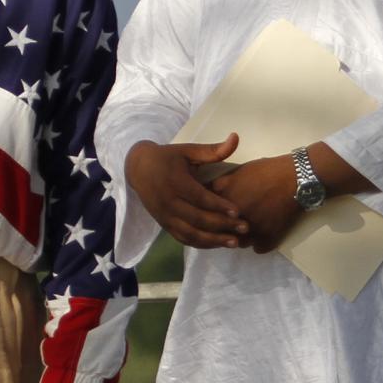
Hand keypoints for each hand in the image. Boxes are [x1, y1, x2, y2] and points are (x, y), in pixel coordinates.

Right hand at [124, 136, 246, 248]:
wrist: (138, 169)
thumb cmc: (168, 158)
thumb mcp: (188, 150)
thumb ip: (213, 150)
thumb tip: (236, 138)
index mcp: (175, 182)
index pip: (199, 197)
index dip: (218, 206)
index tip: (238, 212)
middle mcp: (169, 202)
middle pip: (197, 218)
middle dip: (222, 225)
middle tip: (245, 228)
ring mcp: (165, 216)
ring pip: (191, 233)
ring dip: (213, 240)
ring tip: (235, 242)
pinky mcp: (164, 225)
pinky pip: (183, 239)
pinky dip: (201, 244)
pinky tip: (218, 244)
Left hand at [209, 155, 306, 253]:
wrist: (295, 178)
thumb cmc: (265, 171)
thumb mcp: (238, 172)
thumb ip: (220, 185)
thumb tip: (208, 193)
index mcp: (225, 205)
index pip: (210, 219)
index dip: (214, 216)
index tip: (219, 214)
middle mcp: (235, 222)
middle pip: (224, 233)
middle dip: (227, 228)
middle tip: (234, 222)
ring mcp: (252, 233)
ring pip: (240, 243)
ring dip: (243, 237)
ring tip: (249, 228)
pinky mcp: (268, 239)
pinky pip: (258, 248)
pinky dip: (260, 243)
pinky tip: (262, 234)